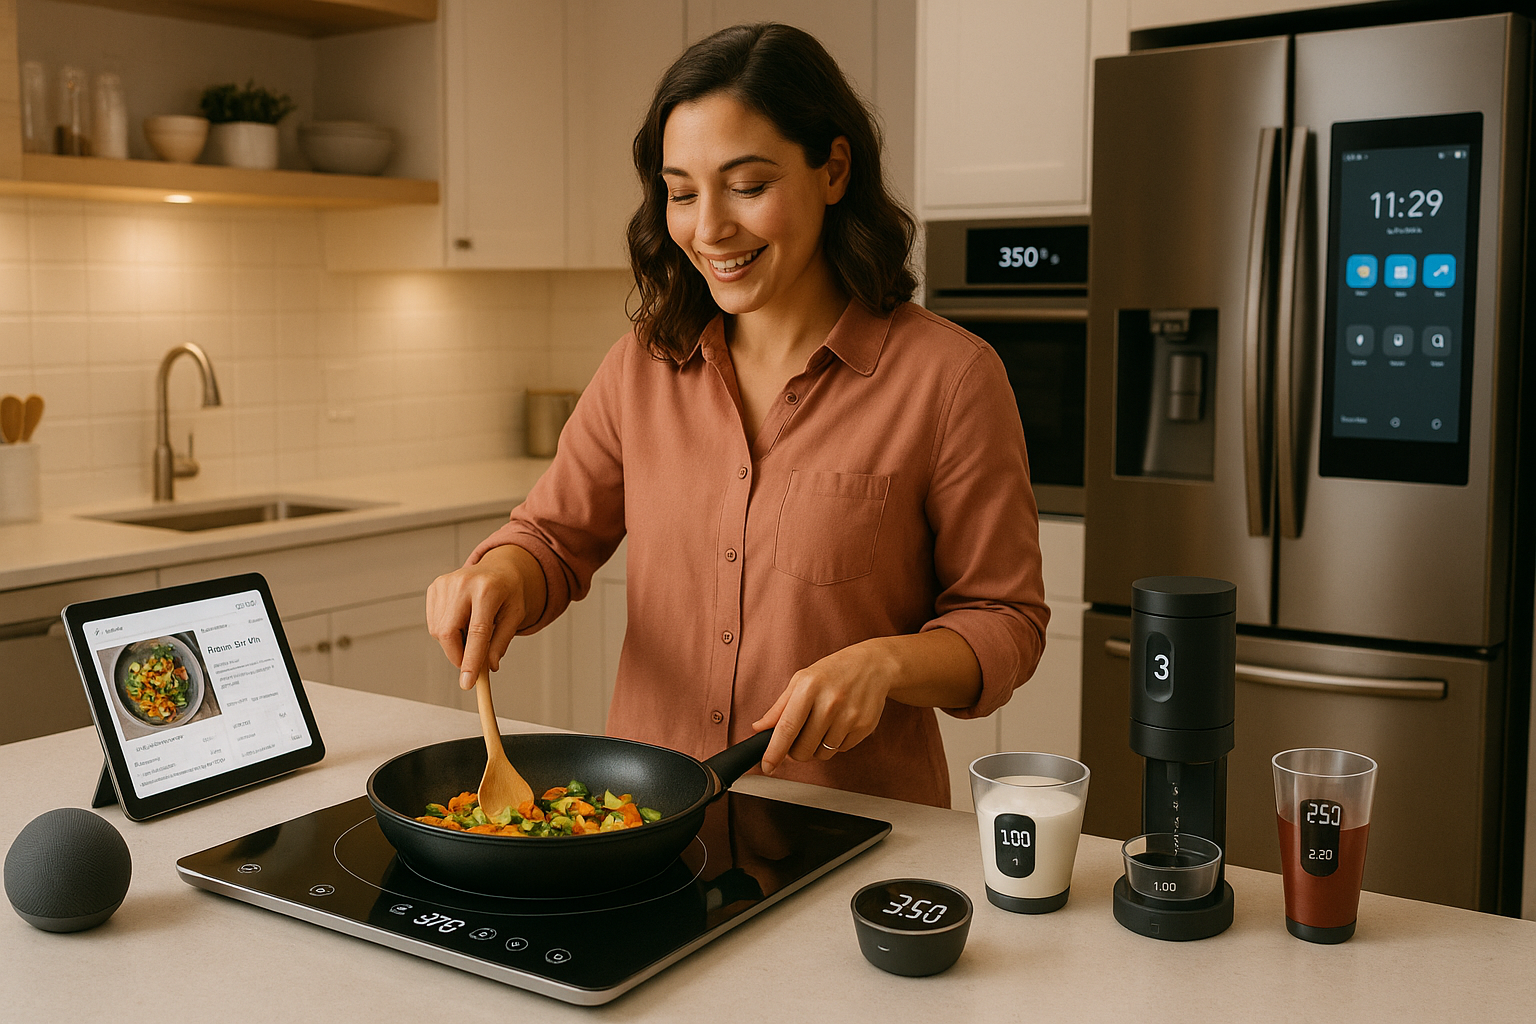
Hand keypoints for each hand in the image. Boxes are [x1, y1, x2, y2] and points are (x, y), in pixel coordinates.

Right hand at [425, 544, 542, 688]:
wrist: (498, 568)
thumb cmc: (509, 592)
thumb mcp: (515, 616)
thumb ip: (501, 642)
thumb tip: (488, 667)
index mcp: (488, 590)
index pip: (477, 632)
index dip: (471, 660)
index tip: (467, 683)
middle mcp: (463, 583)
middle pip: (448, 633)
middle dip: (457, 656)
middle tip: (470, 664)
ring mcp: (445, 583)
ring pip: (439, 631)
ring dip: (453, 642)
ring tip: (472, 630)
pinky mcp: (435, 587)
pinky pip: (434, 622)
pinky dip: (446, 631)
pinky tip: (461, 620)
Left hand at [751, 638, 899, 773]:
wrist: (874, 665)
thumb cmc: (834, 671)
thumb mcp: (802, 680)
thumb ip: (779, 707)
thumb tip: (759, 728)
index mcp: (809, 687)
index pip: (787, 728)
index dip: (774, 751)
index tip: (767, 766)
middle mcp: (830, 702)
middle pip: (803, 749)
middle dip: (796, 751)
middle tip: (799, 737)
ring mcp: (849, 716)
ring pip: (821, 753)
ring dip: (816, 747)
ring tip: (822, 725)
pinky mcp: (864, 727)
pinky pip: (840, 750)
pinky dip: (835, 743)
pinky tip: (839, 724)